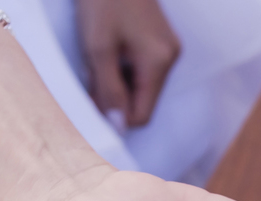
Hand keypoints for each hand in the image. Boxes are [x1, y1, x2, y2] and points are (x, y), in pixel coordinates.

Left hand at [74, 0, 180, 126]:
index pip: (143, 114)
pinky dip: (124, 67)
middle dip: (116, 95)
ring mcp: (168, 48)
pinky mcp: (161, 40)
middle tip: (90, 75)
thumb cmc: (103, 1)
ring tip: (98, 57)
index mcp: (159, 63)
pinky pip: (144, 68)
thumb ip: (108, 89)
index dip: (117, 117)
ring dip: (118, 80)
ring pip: (142, 84)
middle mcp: (170, 58)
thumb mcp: (97, 47)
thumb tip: (118, 126)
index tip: (93, 105)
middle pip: (144, 100)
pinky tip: (109, 48)